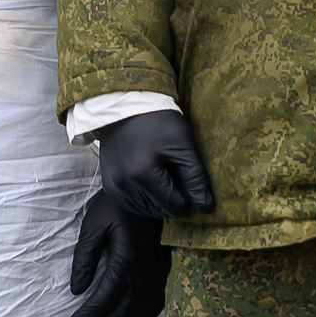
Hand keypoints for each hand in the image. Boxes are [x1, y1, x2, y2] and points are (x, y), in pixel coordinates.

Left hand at [64, 189, 170, 316]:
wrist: (150, 188)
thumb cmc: (117, 204)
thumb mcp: (93, 224)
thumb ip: (84, 258)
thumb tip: (77, 290)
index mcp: (126, 258)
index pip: (105, 297)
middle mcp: (145, 270)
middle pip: (121, 311)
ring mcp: (158, 272)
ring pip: (138, 313)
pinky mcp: (165, 271)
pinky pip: (156, 305)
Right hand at [96, 110, 215, 218]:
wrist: (127, 105)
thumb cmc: (158, 121)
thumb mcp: (183, 145)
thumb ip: (195, 178)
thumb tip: (206, 208)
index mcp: (143, 175)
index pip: (175, 207)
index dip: (188, 197)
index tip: (188, 178)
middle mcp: (124, 185)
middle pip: (161, 211)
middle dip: (173, 198)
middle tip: (175, 172)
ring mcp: (114, 187)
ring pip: (147, 211)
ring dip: (159, 200)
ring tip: (162, 174)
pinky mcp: (109, 185)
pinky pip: (133, 204)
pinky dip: (145, 198)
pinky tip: (150, 180)